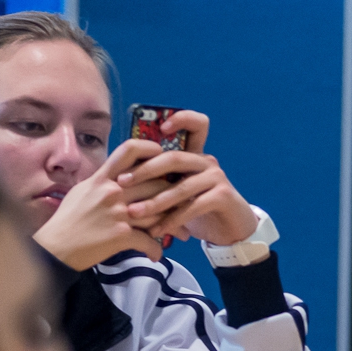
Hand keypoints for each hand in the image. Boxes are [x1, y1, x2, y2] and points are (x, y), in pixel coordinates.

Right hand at [33, 138, 167, 269]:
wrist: (54, 248)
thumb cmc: (66, 220)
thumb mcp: (82, 191)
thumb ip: (103, 180)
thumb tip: (122, 173)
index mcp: (103, 178)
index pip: (130, 150)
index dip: (151, 148)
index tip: (164, 157)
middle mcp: (113, 191)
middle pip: (156, 182)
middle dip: (174, 192)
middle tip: (185, 201)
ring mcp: (119, 212)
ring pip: (159, 211)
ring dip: (172, 224)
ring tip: (180, 232)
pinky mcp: (121, 235)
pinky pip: (149, 240)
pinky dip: (155, 249)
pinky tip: (157, 254)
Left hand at [116, 110, 260, 246]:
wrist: (229, 229)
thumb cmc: (197, 209)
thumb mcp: (179, 192)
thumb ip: (161, 181)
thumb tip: (122, 175)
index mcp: (196, 156)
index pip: (197, 125)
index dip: (182, 119)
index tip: (161, 128)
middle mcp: (207, 162)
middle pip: (175, 158)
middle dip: (145, 170)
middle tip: (122, 181)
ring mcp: (217, 178)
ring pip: (182, 187)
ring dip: (154, 202)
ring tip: (133, 213)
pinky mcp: (223, 197)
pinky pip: (192, 207)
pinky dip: (172, 220)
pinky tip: (156, 230)